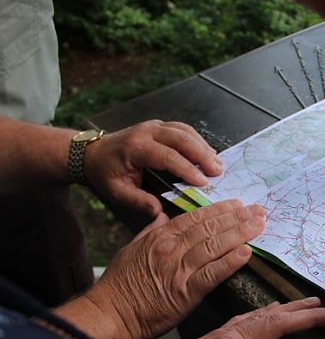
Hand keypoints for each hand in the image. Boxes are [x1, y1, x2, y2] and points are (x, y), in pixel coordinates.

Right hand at [81, 200, 264, 338]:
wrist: (109, 314)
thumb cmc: (119, 285)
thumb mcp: (132, 249)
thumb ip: (150, 231)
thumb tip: (162, 216)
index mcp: (160, 237)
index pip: (195, 217)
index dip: (219, 209)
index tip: (237, 203)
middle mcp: (171, 250)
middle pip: (210, 228)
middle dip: (237, 217)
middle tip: (258, 210)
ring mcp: (179, 270)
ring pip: (214, 246)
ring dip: (240, 234)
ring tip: (258, 225)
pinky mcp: (185, 293)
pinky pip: (212, 273)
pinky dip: (230, 262)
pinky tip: (246, 253)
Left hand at [85, 120, 223, 216]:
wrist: (92, 152)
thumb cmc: (105, 172)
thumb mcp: (117, 191)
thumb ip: (138, 201)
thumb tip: (158, 212)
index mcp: (136, 147)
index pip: (167, 156)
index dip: (187, 169)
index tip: (203, 182)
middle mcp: (146, 131)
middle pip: (181, 138)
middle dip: (202, 155)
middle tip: (218, 171)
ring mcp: (154, 126)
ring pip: (185, 131)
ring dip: (203, 147)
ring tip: (218, 163)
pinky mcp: (160, 126)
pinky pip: (183, 129)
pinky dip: (198, 140)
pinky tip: (208, 153)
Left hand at [134, 299, 324, 338]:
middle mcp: (233, 333)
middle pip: (280, 322)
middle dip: (311, 317)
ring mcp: (226, 331)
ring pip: (268, 314)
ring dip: (294, 308)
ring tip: (316, 302)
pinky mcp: (219, 336)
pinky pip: (254, 317)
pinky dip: (272, 312)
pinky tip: (277, 310)